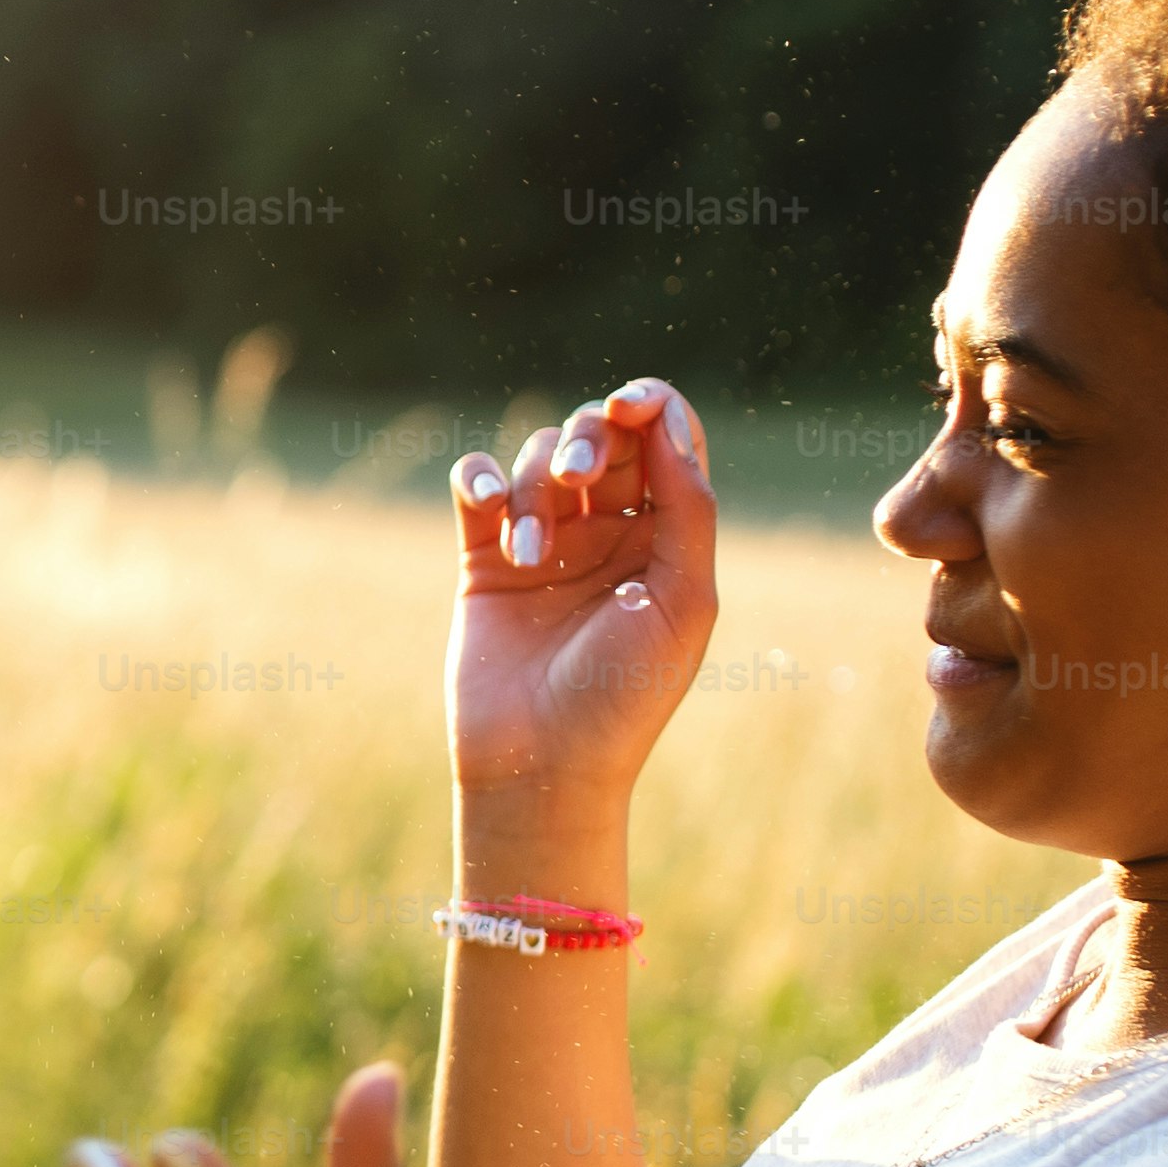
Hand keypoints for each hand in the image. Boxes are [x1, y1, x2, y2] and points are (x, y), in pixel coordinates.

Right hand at [450, 376, 721, 809]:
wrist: (542, 762)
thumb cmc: (624, 694)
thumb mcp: (683, 601)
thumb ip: (688, 506)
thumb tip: (666, 421)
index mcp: (666, 537)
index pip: (666, 439)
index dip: (649, 404)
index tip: (628, 406)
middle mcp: (607, 531)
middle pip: (600, 435)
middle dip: (588, 438)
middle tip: (577, 479)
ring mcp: (544, 541)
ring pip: (537, 457)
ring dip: (534, 491)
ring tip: (531, 557)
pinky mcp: (483, 557)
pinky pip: (479, 484)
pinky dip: (482, 478)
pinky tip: (491, 512)